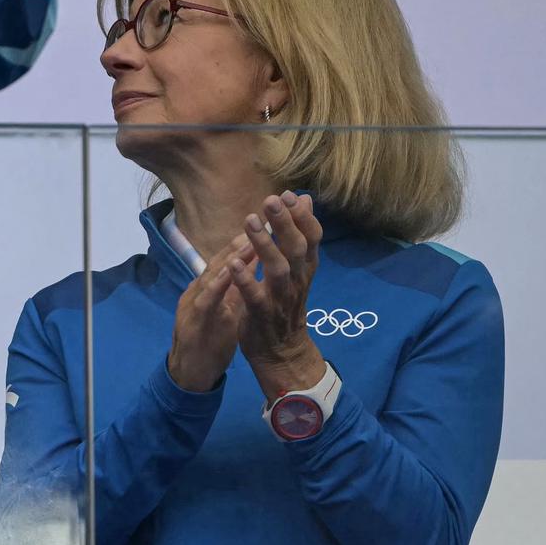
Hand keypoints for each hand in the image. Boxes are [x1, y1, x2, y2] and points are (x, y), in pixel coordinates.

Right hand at [165, 237, 248, 392]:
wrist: (190, 373)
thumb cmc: (210, 340)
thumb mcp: (226, 310)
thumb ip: (237, 288)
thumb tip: (256, 267)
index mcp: (209, 289)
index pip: (227, 261)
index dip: (245, 242)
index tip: (266, 225)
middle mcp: (199, 291)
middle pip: (219, 262)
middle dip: (239, 241)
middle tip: (260, 222)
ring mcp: (193, 305)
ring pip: (210, 276)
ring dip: (228, 259)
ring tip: (248, 241)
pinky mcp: (192, 323)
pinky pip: (206, 302)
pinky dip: (216, 286)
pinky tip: (228, 274)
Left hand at [224, 193, 326, 398]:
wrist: (283, 350)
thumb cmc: (286, 302)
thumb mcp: (297, 267)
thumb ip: (299, 234)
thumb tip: (305, 199)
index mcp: (305, 267)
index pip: (311, 237)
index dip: (303, 216)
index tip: (290, 194)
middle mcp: (297, 280)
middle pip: (296, 248)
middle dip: (285, 223)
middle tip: (271, 200)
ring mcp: (281, 297)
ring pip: (277, 268)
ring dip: (265, 245)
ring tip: (250, 223)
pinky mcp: (262, 314)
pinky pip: (255, 295)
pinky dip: (246, 279)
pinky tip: (234, 263)